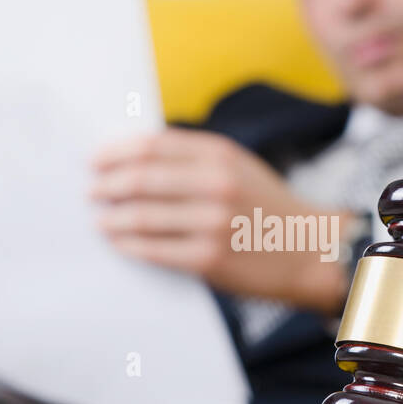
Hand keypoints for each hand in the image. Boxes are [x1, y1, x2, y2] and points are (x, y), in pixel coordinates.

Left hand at [91, 128, 353, 314]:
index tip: (95, 161)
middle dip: (107, 185)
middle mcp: (216, 184)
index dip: (115, 152)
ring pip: (142, 216)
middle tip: (91, 191)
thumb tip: (134, 158)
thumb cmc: (267, 209)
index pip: (152, 145)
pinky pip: (154, 250)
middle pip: (141, 178)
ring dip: (112, 218)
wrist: (311, 251)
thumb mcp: (239, 167)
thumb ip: (194, 158)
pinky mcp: (209, 258)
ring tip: (100, 220)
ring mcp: (212, 222)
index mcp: (221, 154)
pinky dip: (129, 245)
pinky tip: (119, 242)